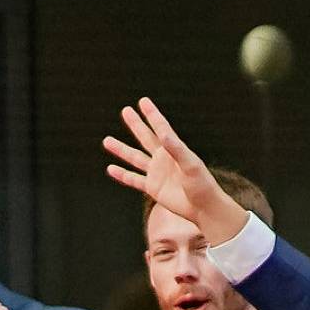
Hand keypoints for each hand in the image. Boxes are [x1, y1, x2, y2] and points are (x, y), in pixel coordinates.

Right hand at [101, 98, 248, 241]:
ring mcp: (156, 173)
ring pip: (134, 158)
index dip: (152, 114)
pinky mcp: (152, 187)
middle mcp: (163, 158)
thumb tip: (162, 133)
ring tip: (107, 140)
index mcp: (174, 150)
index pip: (160, 128)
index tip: (143, 102)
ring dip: (121, 149)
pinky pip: (133, 179)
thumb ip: (176, 149)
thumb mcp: (191, 165)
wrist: (203, 207)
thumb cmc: (202, 184)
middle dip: (136, 124)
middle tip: (126, 110)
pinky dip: (122, 175)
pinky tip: (111, 169)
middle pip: (145, 138)